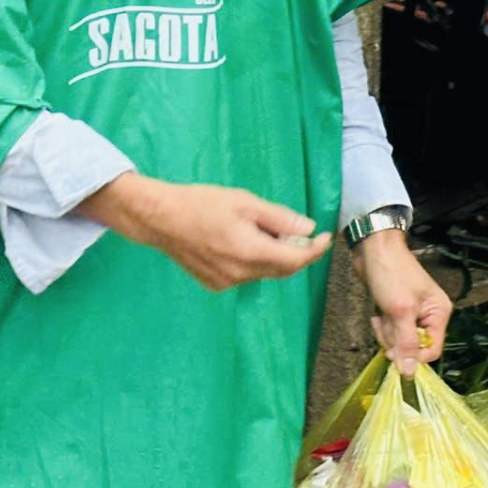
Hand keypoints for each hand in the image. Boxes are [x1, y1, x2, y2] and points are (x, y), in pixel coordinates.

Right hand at [79, 173, 331, 291]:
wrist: (161, 219)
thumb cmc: (202, 203)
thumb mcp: (245, 202)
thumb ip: (279, 218)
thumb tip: (307, 228)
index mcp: (250, 252)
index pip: (295, 260)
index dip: (315, 250)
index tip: (326, 237)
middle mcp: (240, 274)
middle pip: (282, 269)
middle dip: (297, 252)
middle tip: (300, 231)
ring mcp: (226, 283)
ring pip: (263, 272)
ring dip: (273, 255)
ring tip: (262, 229)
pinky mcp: (215, 285)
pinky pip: (245, 275)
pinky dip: (254, 261)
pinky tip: (241, 241)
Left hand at [352, 229, 450, 373]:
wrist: (373, 250)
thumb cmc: (392, 273)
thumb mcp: (401, 311)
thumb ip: (406, 343)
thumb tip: (410, 372)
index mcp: (439, 313)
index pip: (432, 350)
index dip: (413, 355)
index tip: (395, 350)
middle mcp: (429, 315)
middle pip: (415, 347)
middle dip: (396, 340)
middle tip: (387, 322)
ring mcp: (413, 314)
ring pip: (401, 341)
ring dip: (387, 333)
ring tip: (382, 316)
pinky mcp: (399, 312)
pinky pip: (392, 332)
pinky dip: (383, 327)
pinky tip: (378, 315)